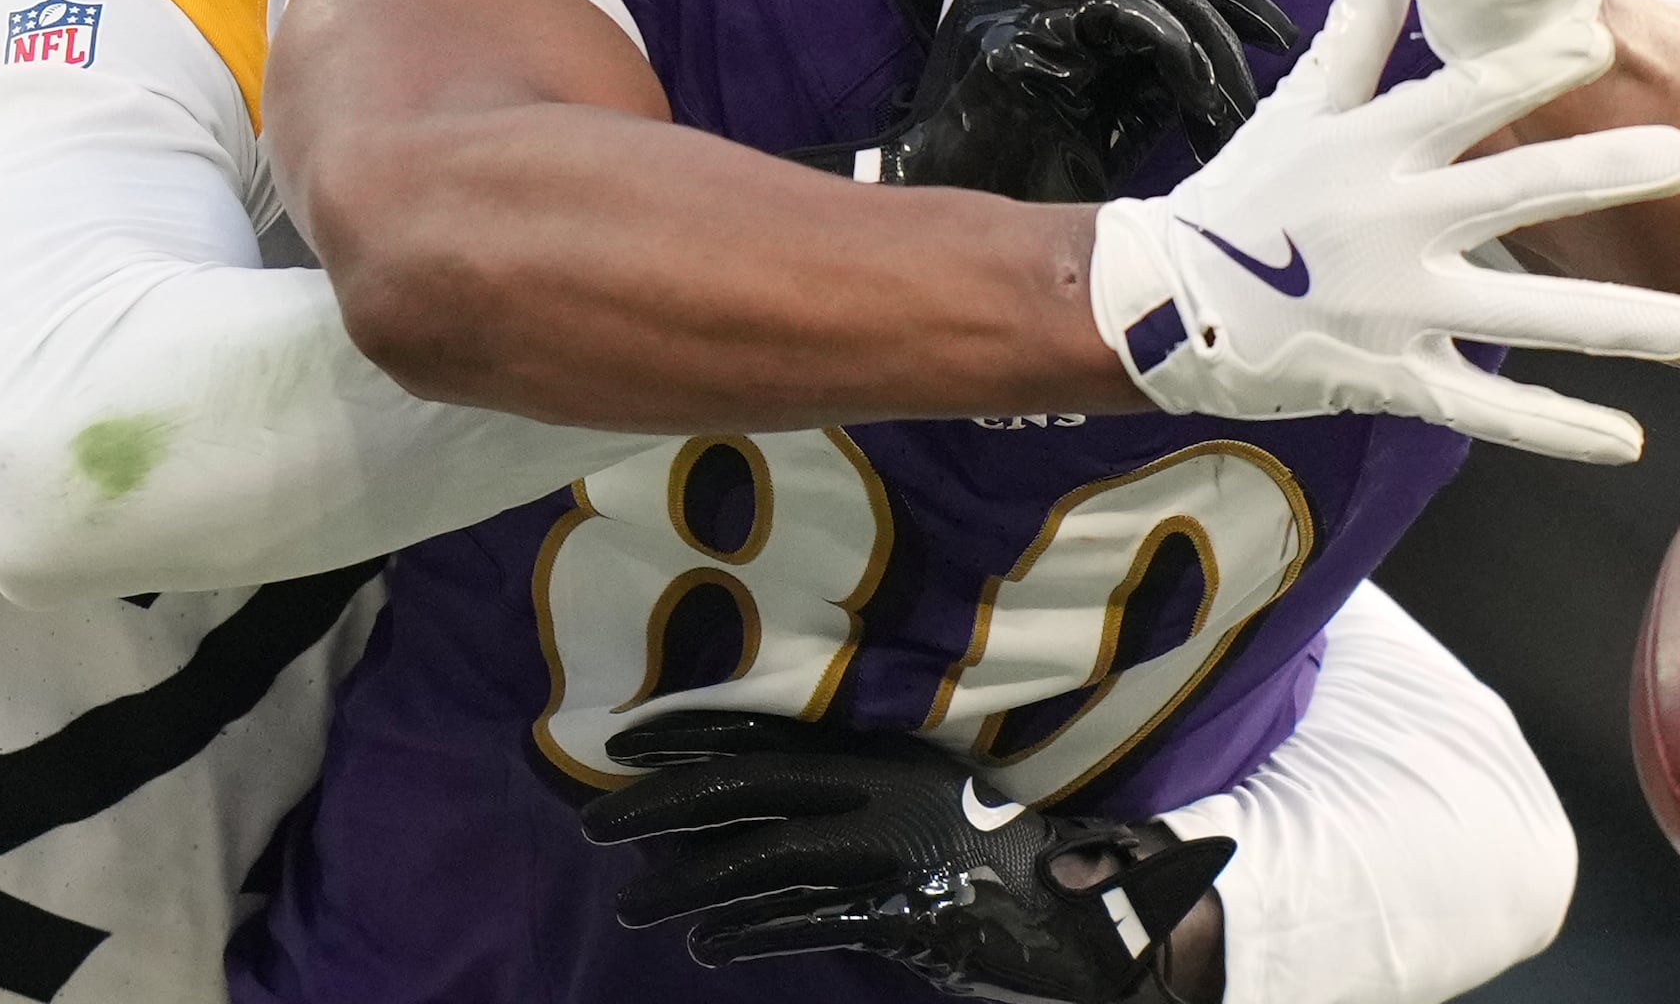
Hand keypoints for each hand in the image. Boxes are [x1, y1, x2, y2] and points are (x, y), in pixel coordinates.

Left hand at [582, 712, 1230, 1002]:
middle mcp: (879, 786)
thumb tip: (752, 806)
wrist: (1087, 903)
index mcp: (879, 749)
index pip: (765, 730)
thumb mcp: (917, 800)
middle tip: (591, 826)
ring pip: (763, 858)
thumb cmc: (995, 849)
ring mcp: (891, 848)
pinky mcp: (906, 912)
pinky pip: (811, 921)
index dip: (690, 735)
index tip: (621, 745)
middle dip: (662, 804)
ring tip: (631, 907)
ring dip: (687, 884)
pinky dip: (754, 933)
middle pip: (745, 787)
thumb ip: (847, 797)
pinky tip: (709, 949)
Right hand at [797, 0, 1298, 201]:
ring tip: (1229, 97)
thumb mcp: (1111, 115)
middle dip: (1226, 10)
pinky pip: (1114, 14)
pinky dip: (1169, 46)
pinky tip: (1197, 92)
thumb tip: (1221, 65)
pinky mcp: (1010, 32)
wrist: (940, 202)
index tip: (1273, 34)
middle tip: (1274, 53)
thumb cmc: (1022, 171)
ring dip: (1202, 39)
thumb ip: (1155, 78)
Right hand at [1087, 0, 1679, 459]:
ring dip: (1603, 321)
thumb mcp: (1301, 104)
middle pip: (1505, 196)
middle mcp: (1387, 226)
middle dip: (1595, 176)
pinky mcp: (1393, 378)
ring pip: (1512, 315)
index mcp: (1368, 149)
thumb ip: (1362, 27)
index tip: (1601, 40)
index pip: (1459, 99)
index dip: (1529, 70)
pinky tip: (1628, 438)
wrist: (1168, 304)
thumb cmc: (1251, 194)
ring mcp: (1393, 309)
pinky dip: (1555, 428)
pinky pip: (1483, 408)